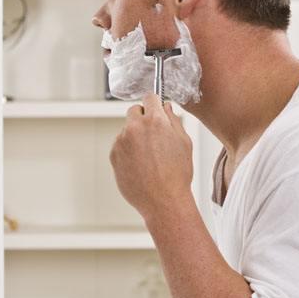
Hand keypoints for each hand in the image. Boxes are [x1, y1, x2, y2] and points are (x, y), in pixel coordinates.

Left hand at [109, 95, 193, 220]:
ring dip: (135, 137)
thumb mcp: (185, 143)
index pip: (150, 97)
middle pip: (134, 111)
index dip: (155, 103)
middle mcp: (135, 127)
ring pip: (127, 130)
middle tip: (154, 135)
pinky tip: (141, 165)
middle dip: (143, 118)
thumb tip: (166, 108)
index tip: (156, 108)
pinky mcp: (114, 155)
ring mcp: (121, 141)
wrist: (163, 200)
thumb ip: (174, 121)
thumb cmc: (178, 174)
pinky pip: (120, 146)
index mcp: (155, 121)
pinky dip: (128, 151)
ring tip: (150, 158)